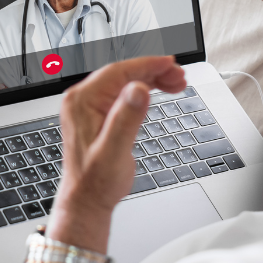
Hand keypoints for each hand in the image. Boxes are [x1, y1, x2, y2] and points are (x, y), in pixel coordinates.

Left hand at [50, 57, 185, 251]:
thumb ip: (126, 119)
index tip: (170, 63)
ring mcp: (89, 106)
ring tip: (176, 83)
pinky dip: (142, 90)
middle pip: (123, 74)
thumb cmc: (96, 181)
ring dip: (151, 79)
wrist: (86, 199)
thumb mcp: (114, 151)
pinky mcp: (97, 114)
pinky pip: (122, 93)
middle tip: (180, 76)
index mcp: (82, 102)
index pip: (118, 71)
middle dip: (153, 71)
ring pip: (124, 82)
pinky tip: (158, 91)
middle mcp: (82, 100)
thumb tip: (138, 90)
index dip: (147, 65)